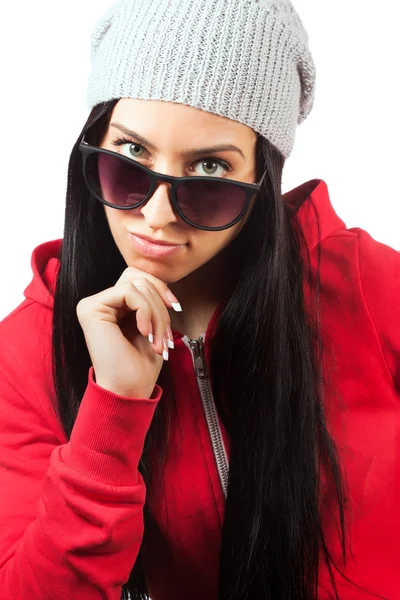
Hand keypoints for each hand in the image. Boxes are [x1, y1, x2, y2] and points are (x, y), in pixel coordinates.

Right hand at [76, 266, 180, 397]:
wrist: (130, 389)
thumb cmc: (142, 364)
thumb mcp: (153, 324)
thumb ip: (152, 299)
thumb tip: (162, 280)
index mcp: (115, 305)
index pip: (140, 278)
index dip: (161, 288)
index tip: (176, 307)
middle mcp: (101, 302)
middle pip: (140, 279)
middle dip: (160, 306)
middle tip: (165, 336)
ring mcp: (93, 304)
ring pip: (137, 285)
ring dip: (156, 314)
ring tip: (158, 341)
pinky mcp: (90, 308)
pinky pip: (128, 291)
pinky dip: (145, 310)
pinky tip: (144, 332)